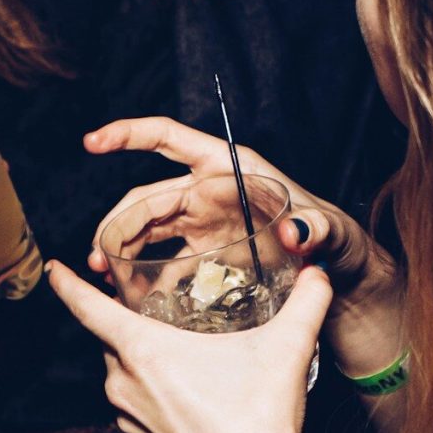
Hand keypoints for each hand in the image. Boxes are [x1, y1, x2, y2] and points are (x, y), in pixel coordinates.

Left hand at [47, 260, 331, 432]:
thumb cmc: (260, 421)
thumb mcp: (285, 350)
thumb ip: (306, 302)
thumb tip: (319, 270)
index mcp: (142, 351)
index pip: (87, 308)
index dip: (67, 284)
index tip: (53, 267)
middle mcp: (121, 382)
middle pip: (113, 337)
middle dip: (131, 322)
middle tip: (162, 310)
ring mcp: (125, 416)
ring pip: (124, 371)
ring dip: (145, 359)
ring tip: (184, 355)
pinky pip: (133, 401)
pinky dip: (151, 390)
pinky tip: (186, 393)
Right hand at [84, 118, 402, 376]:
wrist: (338, 276)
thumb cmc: (339, 240)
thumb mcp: (332, 230)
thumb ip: (316, 228)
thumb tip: (295, 230)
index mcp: (228, 168)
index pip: (168, 139)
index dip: (129, 134)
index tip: (93, 142)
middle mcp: (207, 190)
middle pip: (147, 197)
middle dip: (116, 222)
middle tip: (99, 259)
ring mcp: (202, 222)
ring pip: (146, 228)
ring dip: (119, 249)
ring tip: (103, 277)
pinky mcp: (203, 253)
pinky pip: (162, 260)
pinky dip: (142, 276)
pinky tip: (130, 298)